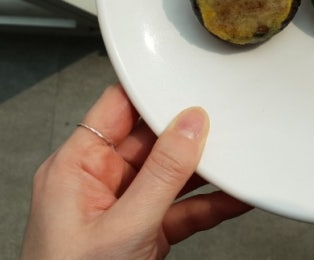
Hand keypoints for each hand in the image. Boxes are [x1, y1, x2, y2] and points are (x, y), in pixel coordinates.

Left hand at [20, 84, 251, 258]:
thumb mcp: (122, 229)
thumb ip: (161, 175)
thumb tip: (190, 126)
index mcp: (74, 167)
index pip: (115, 108)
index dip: (151, 92)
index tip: (187, 80)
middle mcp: (98, 182)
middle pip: (150, 139)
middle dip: (188, 131)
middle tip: (225, 120)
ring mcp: (122, 208)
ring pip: (171, 174)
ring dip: (206, 169)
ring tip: (239, 156)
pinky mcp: (144, 233)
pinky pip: (182, 208)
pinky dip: (209, 203)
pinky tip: (234, 196)